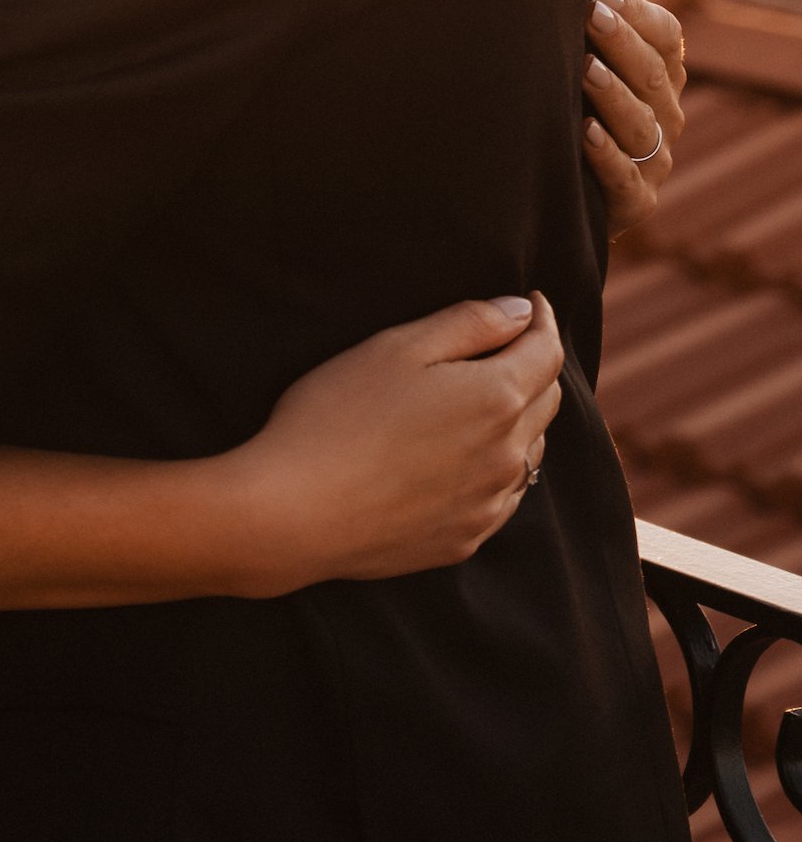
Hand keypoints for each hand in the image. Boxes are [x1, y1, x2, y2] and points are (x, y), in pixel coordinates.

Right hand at [232, 292, 563, 594]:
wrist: (295, 513)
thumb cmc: (337, 415)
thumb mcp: (397, 347)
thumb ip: (468, 323)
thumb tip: (522, 311)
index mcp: (495, 399)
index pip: (546, 352)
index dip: (542, 321)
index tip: (533, 302)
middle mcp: (506, 456)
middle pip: (546, 400)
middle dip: (535, 365)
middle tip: (509, 343)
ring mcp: (488, 505)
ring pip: (531, 450)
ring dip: (521, 418)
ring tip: (486, 399)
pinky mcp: (465, 539)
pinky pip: (505, 496)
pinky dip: (500, 466)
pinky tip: (466, 457)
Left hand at [582, 0, 686, 235]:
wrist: (560, 190)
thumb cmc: (565, 105)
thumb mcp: (579, 61)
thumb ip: (583, 26)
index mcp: (661, 75)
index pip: (666, 37)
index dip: (637, 13)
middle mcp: (665, 115)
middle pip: (653, 75)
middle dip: (622, 43)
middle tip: (590, 15)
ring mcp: (653, 160)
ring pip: (642, 124)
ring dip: (615, 94)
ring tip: (586, 69)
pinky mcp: (635, 202)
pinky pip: (626, 179)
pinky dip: (608, 156)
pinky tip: (586, 132)